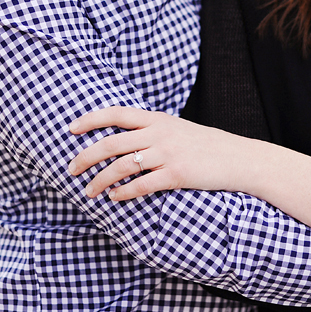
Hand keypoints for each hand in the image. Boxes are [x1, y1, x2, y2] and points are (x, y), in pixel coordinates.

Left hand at [68, 107, 251, 199]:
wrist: (239, 158)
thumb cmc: (207, 146)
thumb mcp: (178, 129)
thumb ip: (153, 130)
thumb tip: (125, 136)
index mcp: (157, 119)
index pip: (116, 114)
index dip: (90, 120)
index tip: (71, 130)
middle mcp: (159, 133)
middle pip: (111, 143)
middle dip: (86, 157)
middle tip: (71, 170)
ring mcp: (168, 154)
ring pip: (121, 166)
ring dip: (100, 181)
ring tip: (90, 192)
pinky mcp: (177, 175)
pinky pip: (142, 185)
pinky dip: (124, 192)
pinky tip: (115, 198)